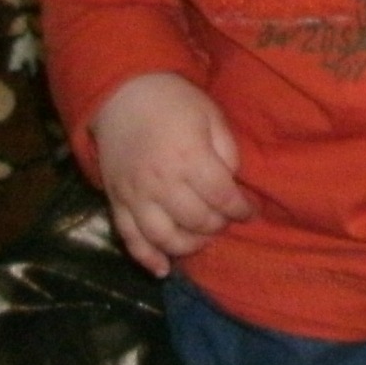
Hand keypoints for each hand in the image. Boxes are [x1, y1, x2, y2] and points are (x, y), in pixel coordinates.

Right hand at [88, 72, 253, 275]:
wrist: (122, 94)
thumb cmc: (174, 102)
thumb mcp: (212, 116)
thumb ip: (227, 152)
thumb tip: (232, 185)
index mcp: (189, 159)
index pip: (222, 198)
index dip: (241, 210)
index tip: (249, 212)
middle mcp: (160, 182)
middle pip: (196, 221)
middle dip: (217, 225)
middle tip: (224, 220)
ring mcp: (134, 195)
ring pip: (164, 237)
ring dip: (188, 246)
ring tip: (202, 239)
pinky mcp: (115, 201)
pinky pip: (129, 238)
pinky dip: (146, 259)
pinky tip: (163, 270)